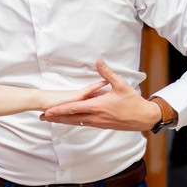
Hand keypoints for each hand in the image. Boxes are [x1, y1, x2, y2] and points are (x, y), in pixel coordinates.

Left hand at [39, 59, 160, 130]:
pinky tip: (70, 121)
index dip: (59, 110)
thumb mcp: (121, 84)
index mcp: (97, 106)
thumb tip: (98, 61)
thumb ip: (107, 73)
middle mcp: (95, 117)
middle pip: (71, 118)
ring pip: (76, 122)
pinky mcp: (101, 125)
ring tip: (52, 119)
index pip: (73, 109)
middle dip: (56, 117)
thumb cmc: (132, 101)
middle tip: (43, 117)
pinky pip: (84, 123)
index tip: (48, 110)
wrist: (142, 118)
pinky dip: (74, 122)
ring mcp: (98, 122)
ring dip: (64, 121)